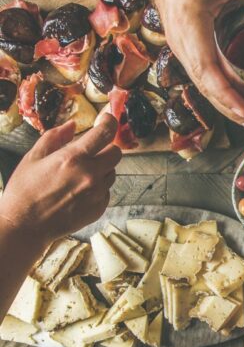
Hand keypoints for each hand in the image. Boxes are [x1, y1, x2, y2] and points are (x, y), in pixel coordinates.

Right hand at [0, 114, 120, 243]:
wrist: (24, 227)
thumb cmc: (24, 191)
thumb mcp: (33, 158)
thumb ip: (54, 137)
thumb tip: (73, 125)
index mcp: (73, 158)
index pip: (105, 133)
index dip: (109, 122)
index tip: (107, 120)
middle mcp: (90, 175)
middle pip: (116, 153)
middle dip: (105, 148)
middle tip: (90, 152)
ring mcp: (97, 193)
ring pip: (112, 172)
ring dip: (101, 169)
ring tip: (78, 176)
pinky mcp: (99, 208)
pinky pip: (106, 191)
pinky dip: (97, 187)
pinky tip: (78, 192)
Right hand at [145, 0, 243, 129]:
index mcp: (191, 26)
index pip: (208, 71)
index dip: (228, 96)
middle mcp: (182, 43)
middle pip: (206, 87)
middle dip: (232, 109)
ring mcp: (181, 47)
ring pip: (203, 85)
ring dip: (226, 104)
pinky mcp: (185, 47)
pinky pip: (202, 75)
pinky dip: (220, 91)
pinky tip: (238, 100)